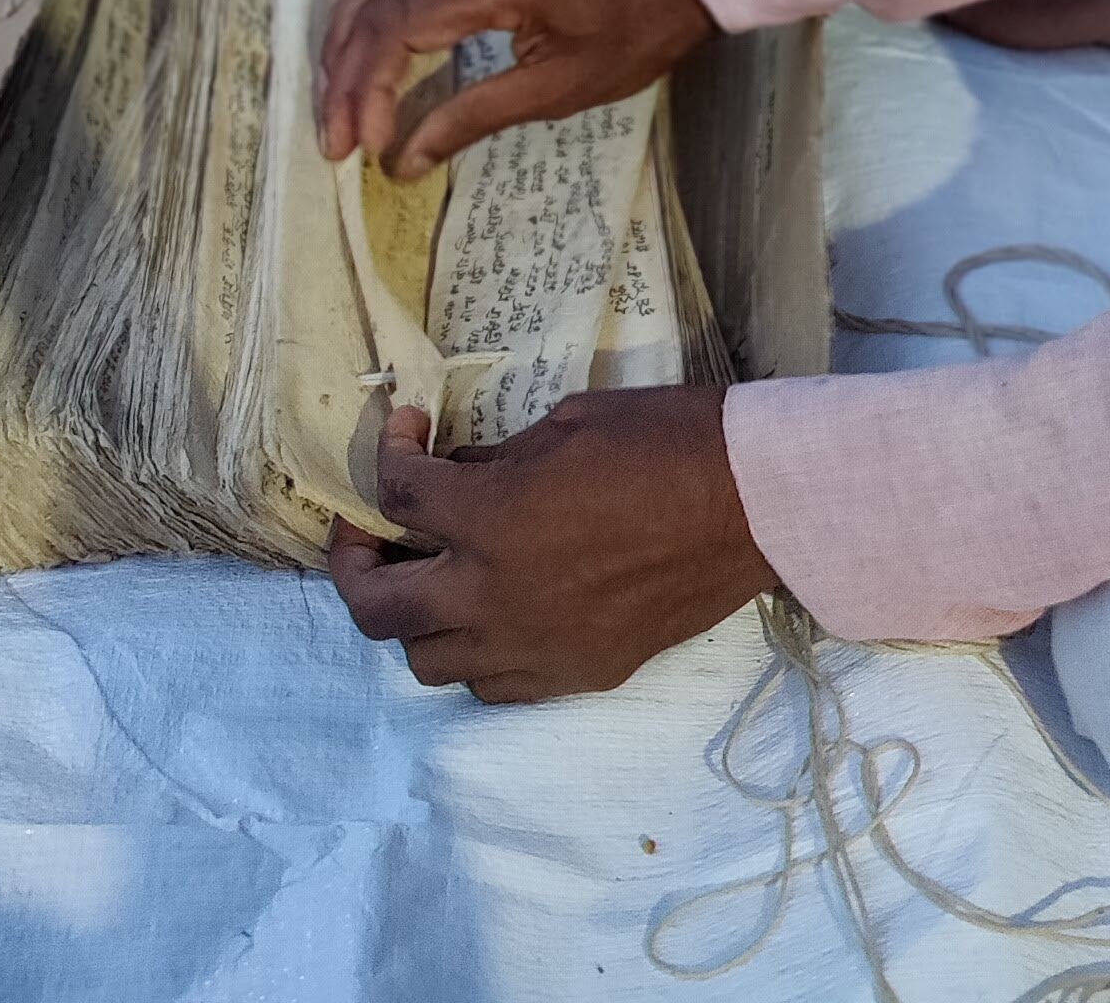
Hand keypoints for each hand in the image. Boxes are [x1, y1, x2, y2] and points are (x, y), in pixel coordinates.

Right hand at [318, 0, 713, 174]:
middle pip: (374, 2)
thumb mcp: (558, 91)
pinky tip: (358, 20)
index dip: (366, 91)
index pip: (396, 29)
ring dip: (345, 29)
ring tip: (337, 92)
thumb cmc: (632, 36)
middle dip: (344, 74)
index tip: (364, 147)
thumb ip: (472, 118)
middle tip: (334, 140)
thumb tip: (404, 161)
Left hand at [329, 392, 773, 701]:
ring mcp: (532, 646)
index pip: (398, 495)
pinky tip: (490, 615)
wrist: (753, 507)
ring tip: (431, 579)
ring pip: (425, 661)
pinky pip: (491, 686)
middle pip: (376, 607)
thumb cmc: (665, 442)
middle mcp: (493, 594)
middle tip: (368, 533)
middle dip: (355, 565)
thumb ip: (496, 458)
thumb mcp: (567, 423)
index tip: (409, 431)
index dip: (390, 453)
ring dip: (413, 617)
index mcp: (490, 519)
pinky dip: (472, 655)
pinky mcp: (573, 674)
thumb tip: (454, 473)